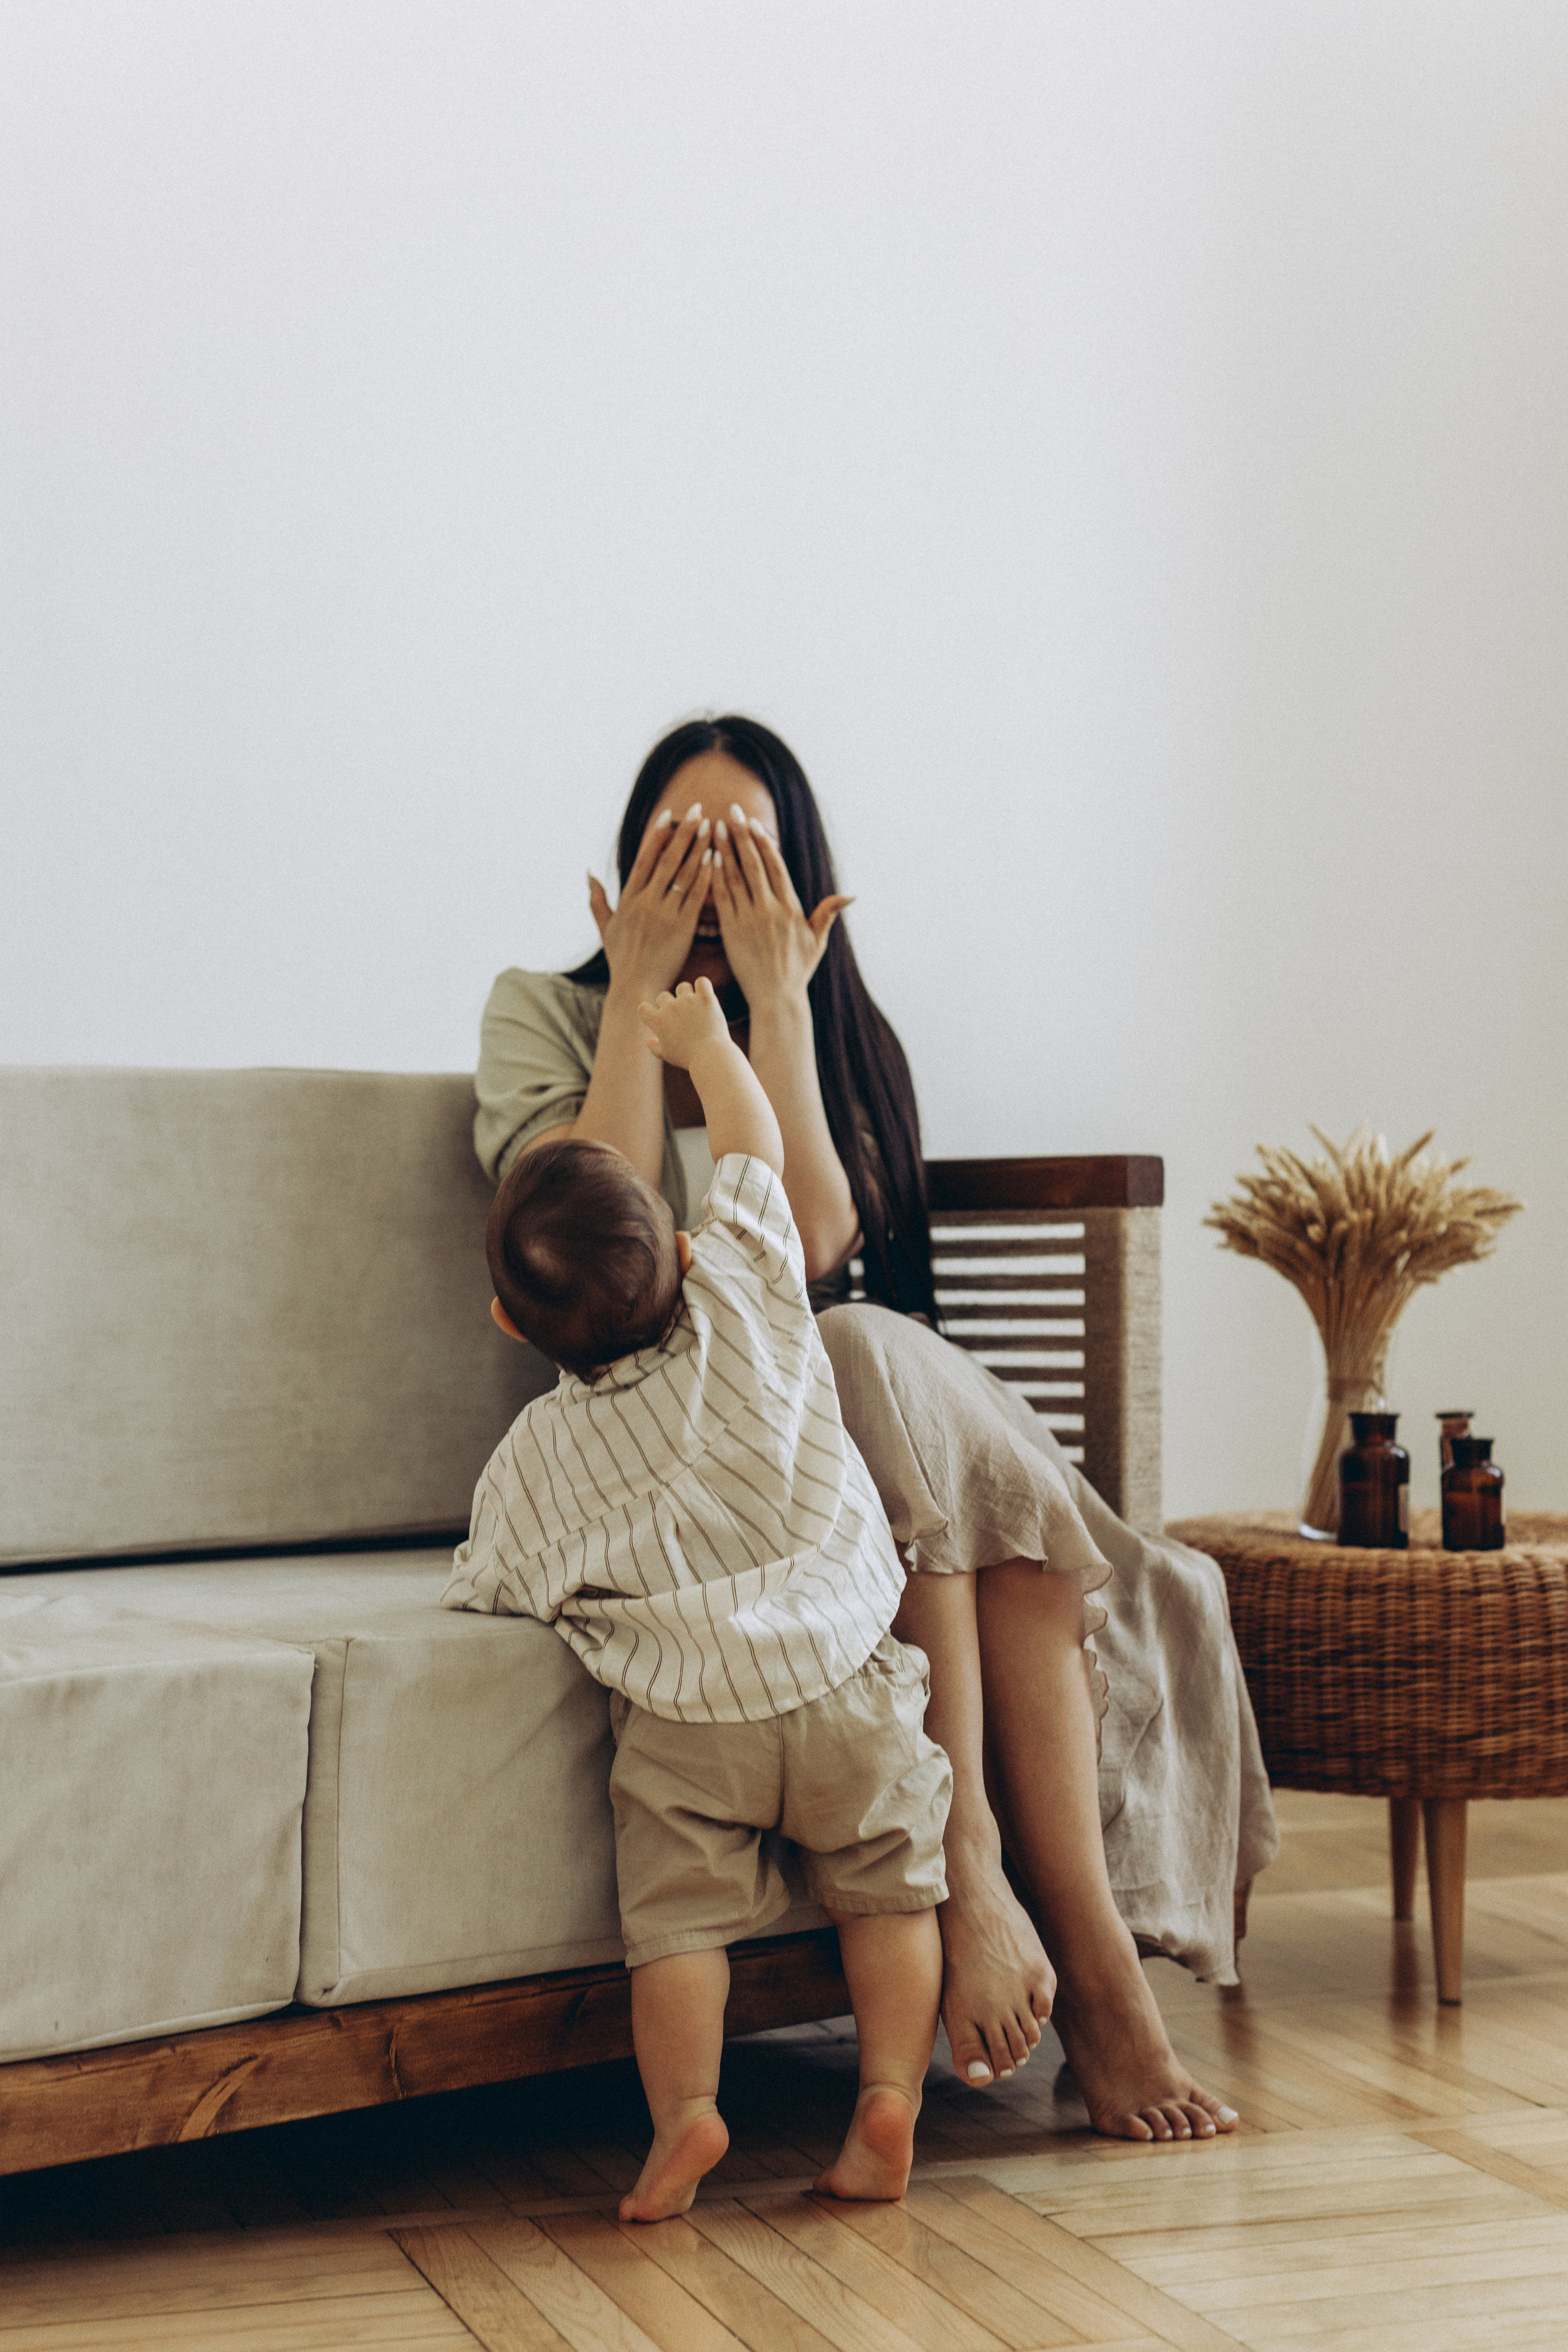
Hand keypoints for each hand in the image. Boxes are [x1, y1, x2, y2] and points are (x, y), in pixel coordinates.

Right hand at [587, 802, 711, 997]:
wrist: (636, 989)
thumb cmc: (621, 960)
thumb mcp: (605, 928)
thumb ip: (597, 900)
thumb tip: (588, 874)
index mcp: (628, 899)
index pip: (645, 859)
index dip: (657, 835)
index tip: (669, 814)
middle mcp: (646, 902)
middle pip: (667, 859)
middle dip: (684, 833)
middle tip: (699, 810)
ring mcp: (665, 914)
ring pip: (684, 874)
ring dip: (699, 848)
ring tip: (713, 827)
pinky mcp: (683, 928)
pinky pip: (696, 896)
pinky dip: (706, 876)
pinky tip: (718, 858)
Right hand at [639, 977, 733, 1070]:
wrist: (711, 1057)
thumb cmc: (688, 1058)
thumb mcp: (668, 1055)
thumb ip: (655, 1048)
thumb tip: (648, 1041)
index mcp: (658, 1021)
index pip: (643, 1008)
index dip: (649, 1012)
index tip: (659, 1019)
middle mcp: (671, 1008)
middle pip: (663, 996)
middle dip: (670, 1006)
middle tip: (682, 1019)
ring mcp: (688, 1001)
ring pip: (683, 987)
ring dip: (686, 995)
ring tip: (695, 1008)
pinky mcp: (706, 999)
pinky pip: (702, 982)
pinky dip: (703, 987)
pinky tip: (705, 997)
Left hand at [710, 805, 851, 1009]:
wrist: (776, 998)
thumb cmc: (797, 971)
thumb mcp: (817, 941)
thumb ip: (828, 913)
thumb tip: (850, 895)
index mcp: (790, 908)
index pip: (775, 866)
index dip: (764, 841)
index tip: (753, 822)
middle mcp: (770, 909)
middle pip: (753, 864)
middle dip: (741, 835)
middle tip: (730, 811)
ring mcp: (749, 919)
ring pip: (734, 877)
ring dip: (724, 849)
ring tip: (714, 827)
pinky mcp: (731, 931)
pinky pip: (721, 898)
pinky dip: (714, 876)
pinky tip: (706, 858)